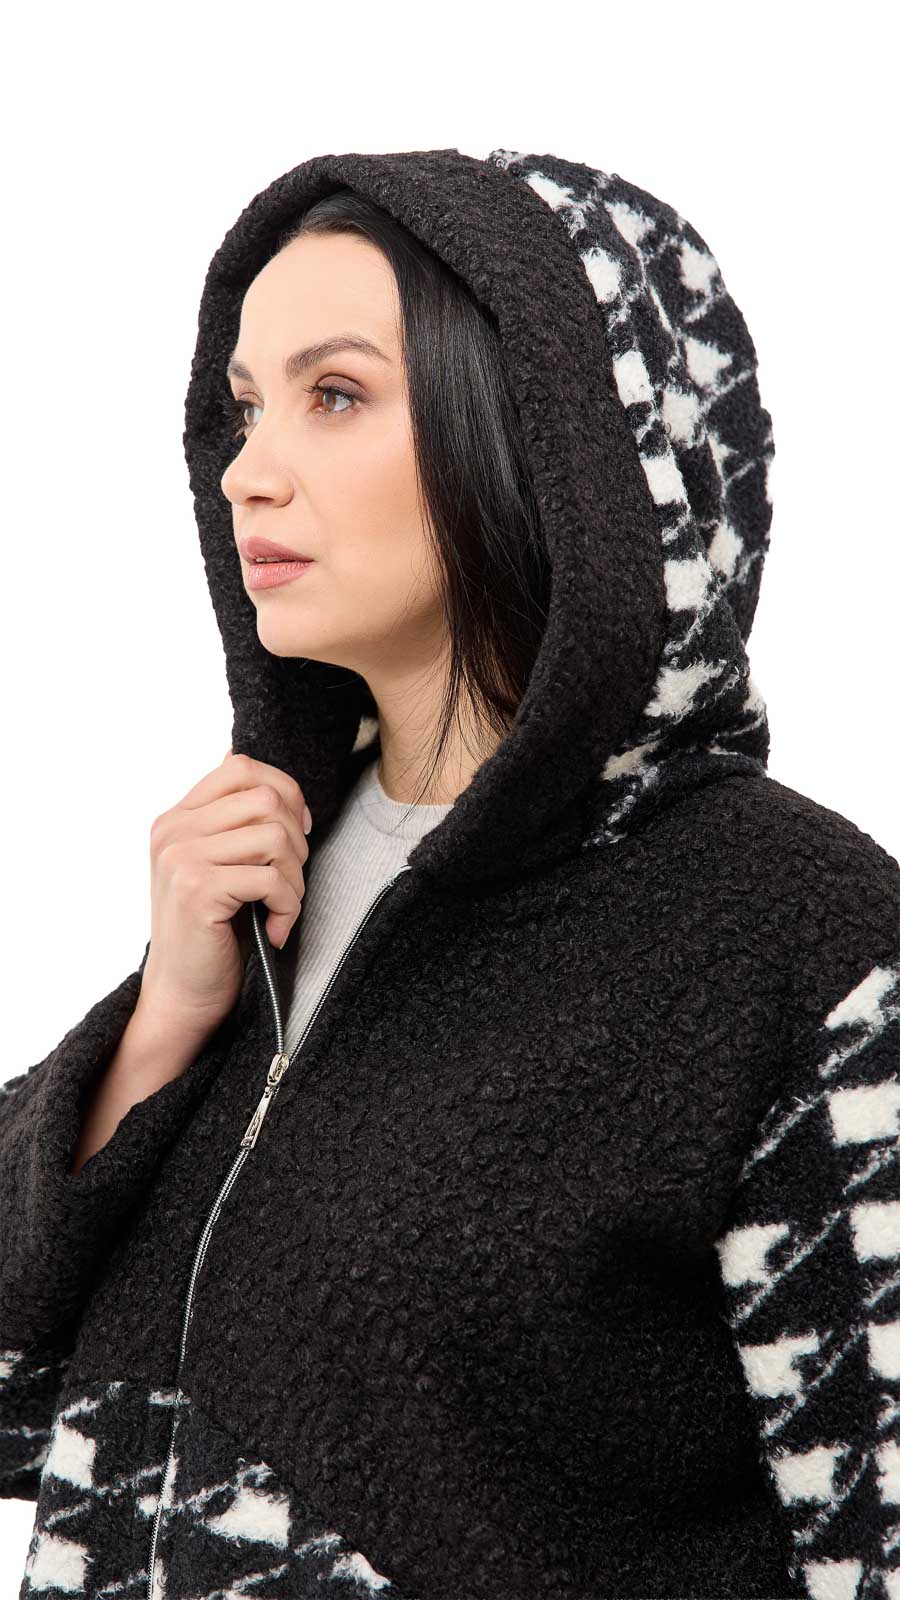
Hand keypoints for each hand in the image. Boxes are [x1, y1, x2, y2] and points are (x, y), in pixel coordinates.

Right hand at [138, 748, 311, 1032]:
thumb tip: (275, 784)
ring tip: (284, 907)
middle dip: (296, 841)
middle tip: (291, 882)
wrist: (182, 993)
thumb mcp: (218, 866)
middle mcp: (173, 831)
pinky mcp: (197, 889)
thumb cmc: (212, 932)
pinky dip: (288, 906)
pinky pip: (270, 878)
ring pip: (274, 837)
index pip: (240, 766)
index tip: (297, 830)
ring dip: (295, 878)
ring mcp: (181, 858)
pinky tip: (276, 930)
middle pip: (265, 799)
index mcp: (176, 818)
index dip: (284, 790)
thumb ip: (234, 826)